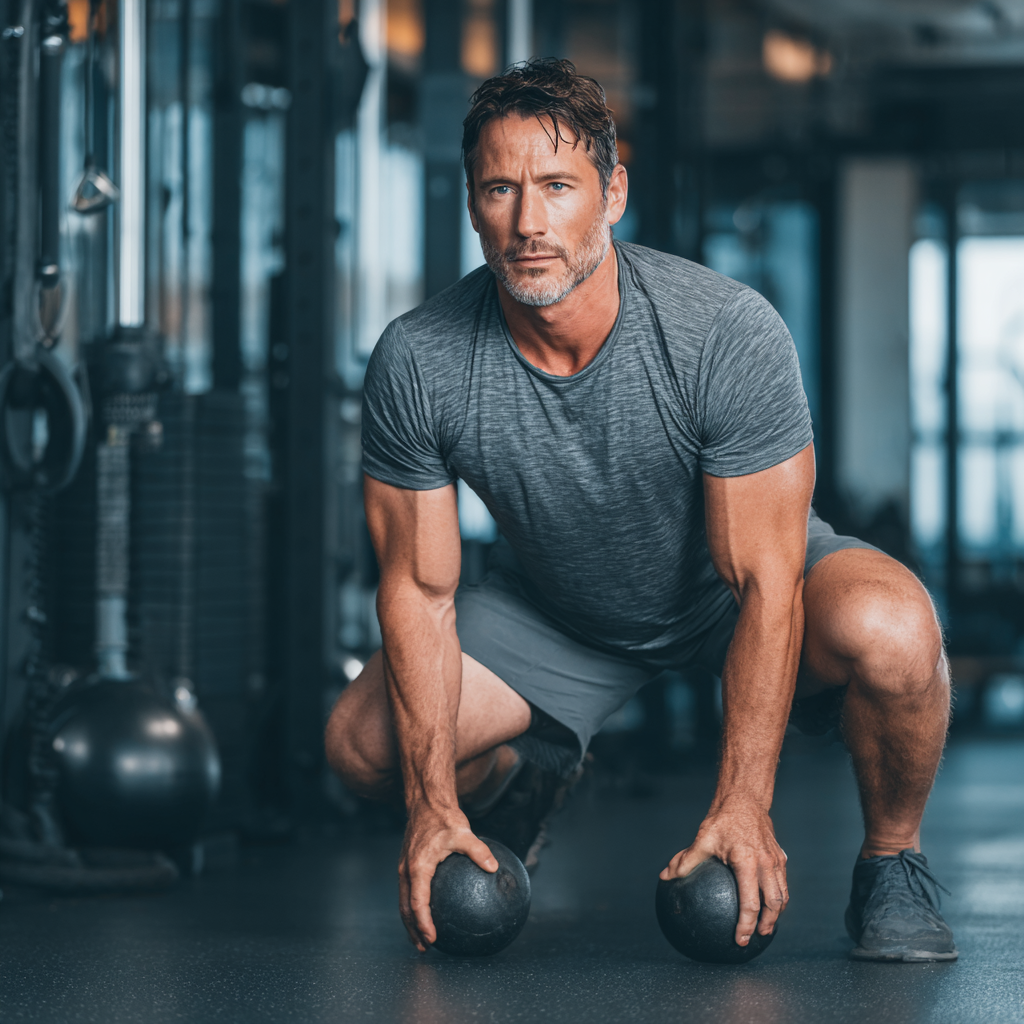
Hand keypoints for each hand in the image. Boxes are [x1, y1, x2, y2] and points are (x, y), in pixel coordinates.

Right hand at [398, 807, 497, 950]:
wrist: (426, 802)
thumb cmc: (444, 818)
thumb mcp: (463, 832)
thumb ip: (478, 850)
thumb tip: (495, 868)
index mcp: (417, 867)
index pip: (418, 902)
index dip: (423, 923)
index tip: (432, 939)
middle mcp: (406, 870)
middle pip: (406, 908)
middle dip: (414, 930)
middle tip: (425, 947)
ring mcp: (404, 868)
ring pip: (404, 901)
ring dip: (411, 922)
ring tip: (422, 939)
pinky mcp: (407, 865)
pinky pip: (408, 891)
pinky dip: (413, 907)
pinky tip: (428, 912)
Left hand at [659, 794, 787, 945]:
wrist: (745, 799)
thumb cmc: (722, 820)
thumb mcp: (702, 838)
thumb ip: (685, 860)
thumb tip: (665, 877)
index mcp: (747, 862)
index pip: (750, 902)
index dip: (746, 925)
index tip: (740, 940)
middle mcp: (766, 864)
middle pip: (774, 903)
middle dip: (768, 925)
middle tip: (757, 937)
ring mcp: (776, 861)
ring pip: (782, 895)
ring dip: (776, 914)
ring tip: (766, 928)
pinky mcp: (781, 857)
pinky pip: (782, 883)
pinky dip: (779, 898)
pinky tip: (768, 904)